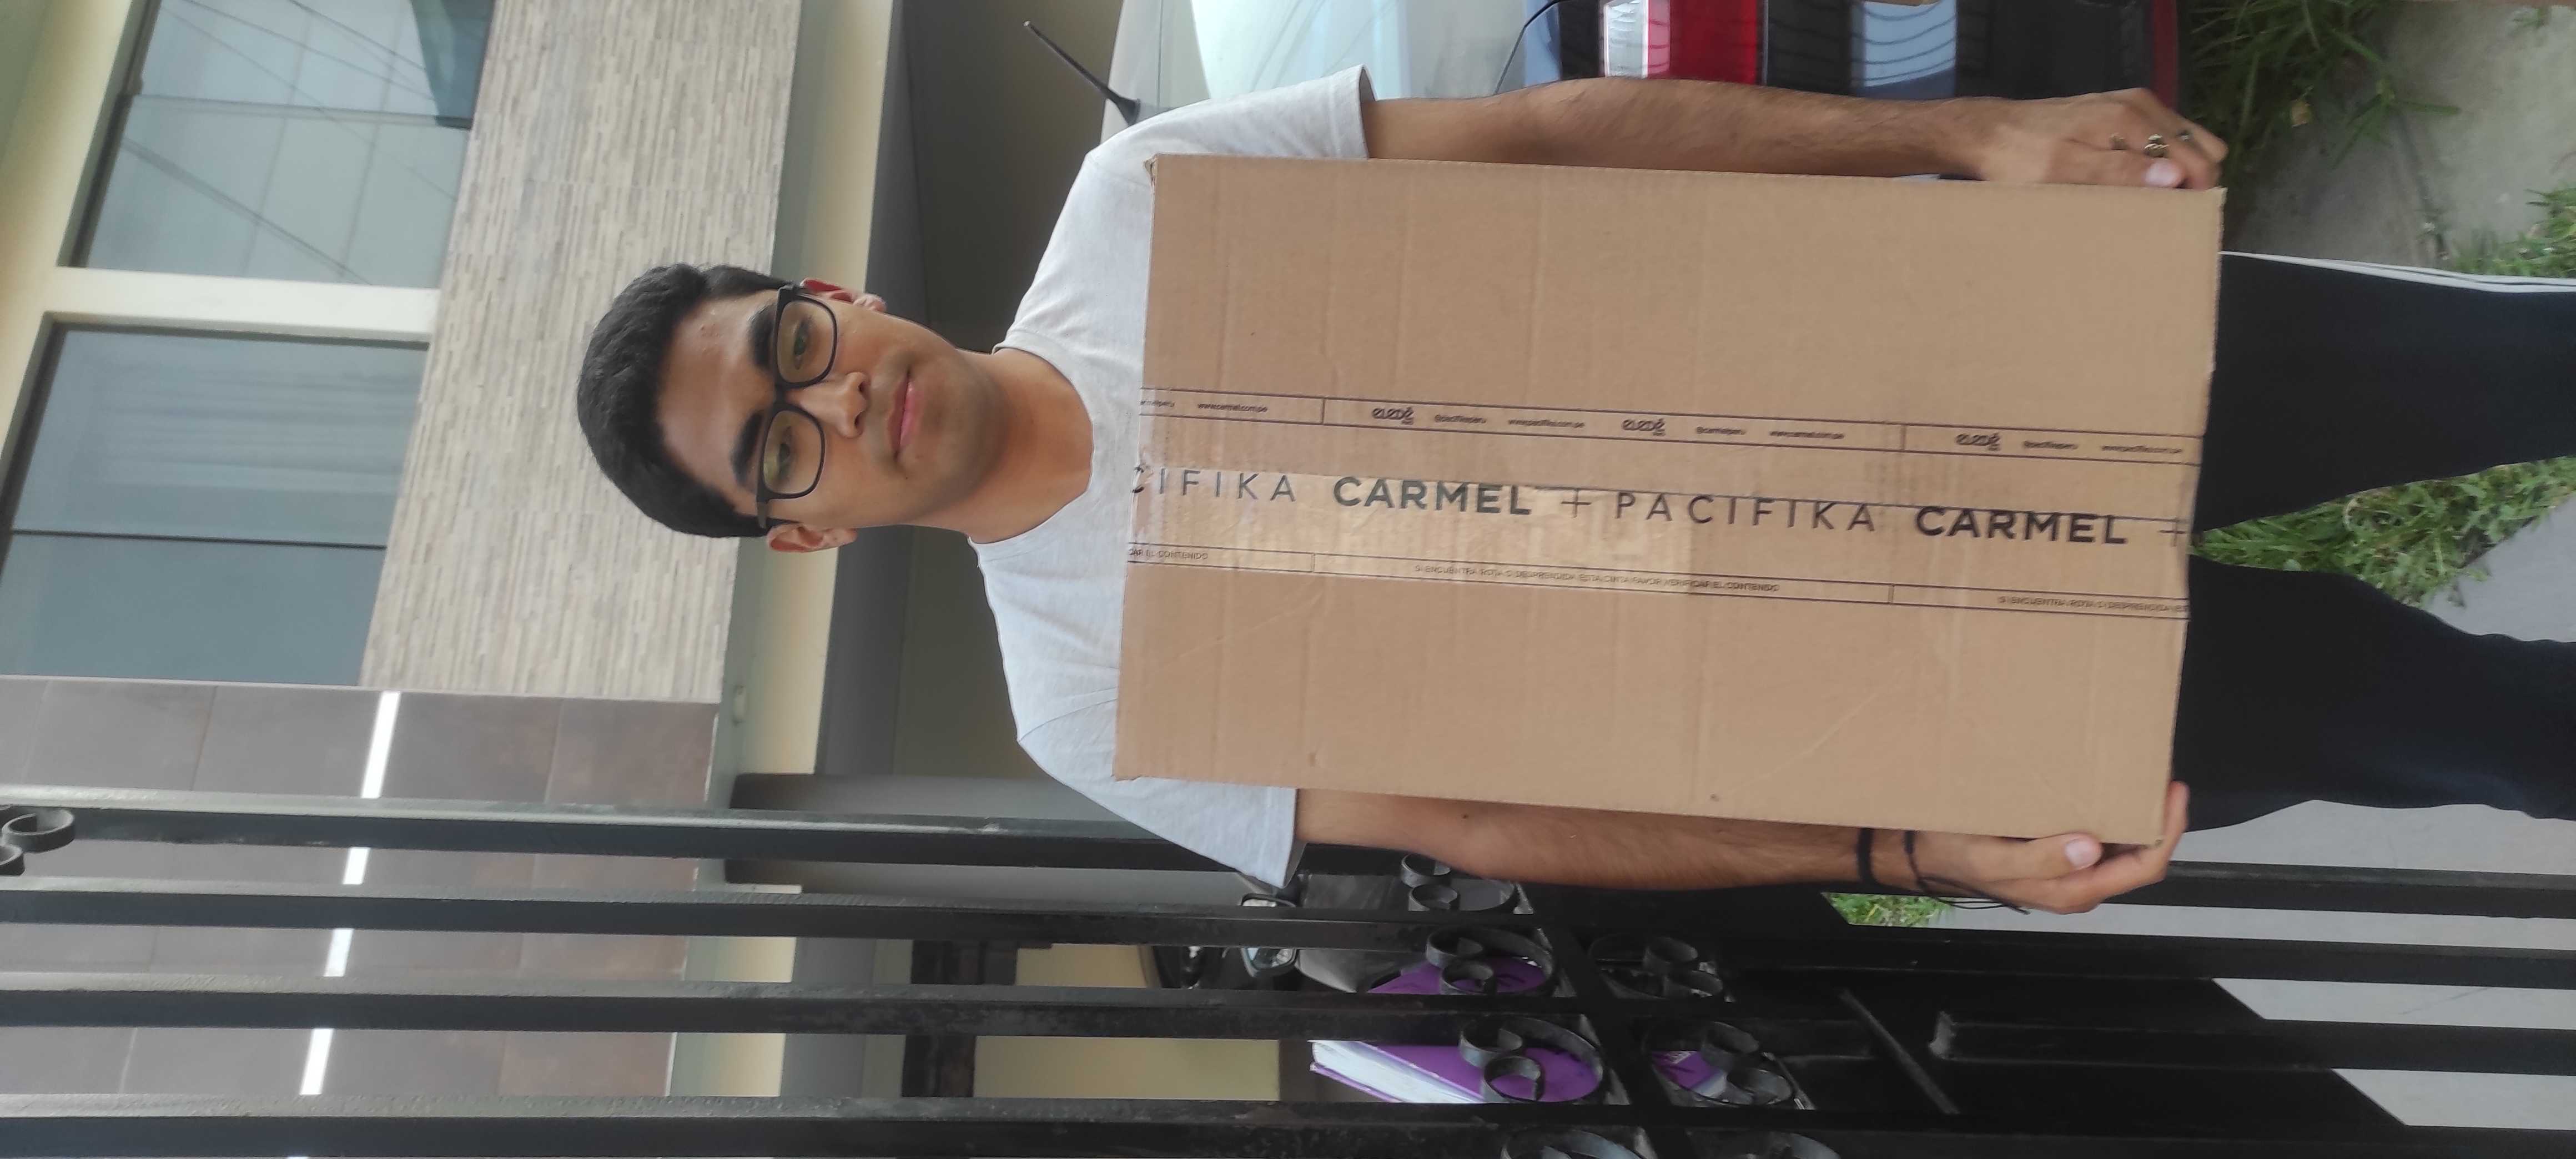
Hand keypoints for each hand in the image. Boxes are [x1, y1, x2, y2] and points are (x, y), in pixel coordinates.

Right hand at [1906, 782, 2189, 913]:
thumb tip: (2090, 848)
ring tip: (2139, 778)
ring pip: (2123, 849)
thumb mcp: (1994, 857)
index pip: (2143, 867)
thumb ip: (2042, 859)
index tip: (2172, 792)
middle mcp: (2080, 885)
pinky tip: (2104, 790)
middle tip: (2161, 776)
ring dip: (2136, 816)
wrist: (1926, 854)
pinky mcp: (2061, 858)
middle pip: (2142, 858)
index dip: (2167, 831)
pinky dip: (2111, 816)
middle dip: (2159, 820)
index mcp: (2073, 890)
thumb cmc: (1957, 854)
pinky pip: (2100, 840)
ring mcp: (2073, 872)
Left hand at [1950, 90, 2227, 189]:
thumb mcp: (2064, 171)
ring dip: (2176, 173)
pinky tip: (2135, 186)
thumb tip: (2175, 177)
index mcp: (2132, 118)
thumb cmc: (2020, 157)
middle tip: (2164, 216)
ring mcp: (2130, 106)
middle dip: (2192, 182)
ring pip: (2182, 144)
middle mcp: (2139, 105)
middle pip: (2199, 148)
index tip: (2179, 223)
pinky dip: (2158, 163)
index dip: (2196, 193)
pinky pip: (2160, 139)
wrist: (1987, 133)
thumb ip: (2118, 172)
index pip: (2196, 159)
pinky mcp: (2117, 113)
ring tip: (2150, 204)